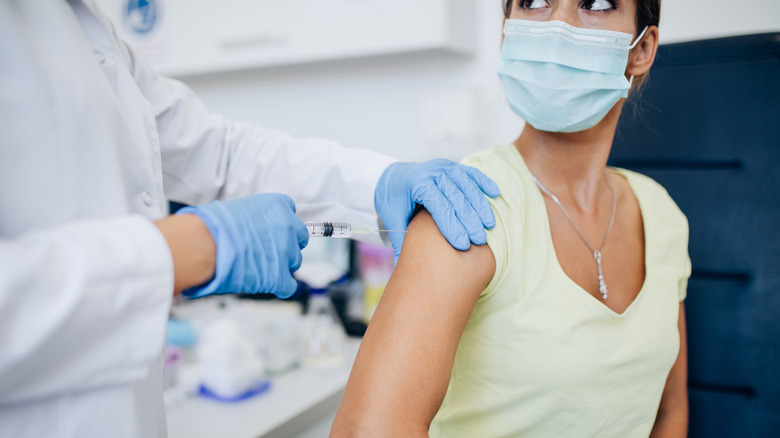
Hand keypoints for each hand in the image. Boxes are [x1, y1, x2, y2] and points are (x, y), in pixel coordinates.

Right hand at [176, 194, 308, 298]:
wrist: (206, 244)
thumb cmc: (213, 225)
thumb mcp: (239, 207)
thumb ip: (256, 216)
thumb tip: (254, 225)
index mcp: (278, 205)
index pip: (290, 211)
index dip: (281, 223)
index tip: (271, 229)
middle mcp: (288, 226)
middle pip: (299, 237)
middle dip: (287, 244)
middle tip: (269, 250)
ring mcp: (286, 252)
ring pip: (295, 261)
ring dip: (282, 265)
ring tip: (260, 267)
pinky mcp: (280, 276)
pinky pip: (289, 286)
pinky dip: (281, 287)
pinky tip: (268, 285)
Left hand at [374, 159, 499, 260]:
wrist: (394, 177)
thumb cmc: (395, 201)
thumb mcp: (393, 219)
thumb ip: (401, 242)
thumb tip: (402, 269)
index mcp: (417, 184)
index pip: (438, 205)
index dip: (451, 225)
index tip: (462, 245)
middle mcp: (432, 172)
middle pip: (455, 196)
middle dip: (469, 219)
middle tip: (479, 240)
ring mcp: (444, 167)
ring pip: (467, 185)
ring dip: (480, 205)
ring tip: (489, 225)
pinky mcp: (453, 167)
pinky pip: (472, 173)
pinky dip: (484, 183)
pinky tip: (495, 195)